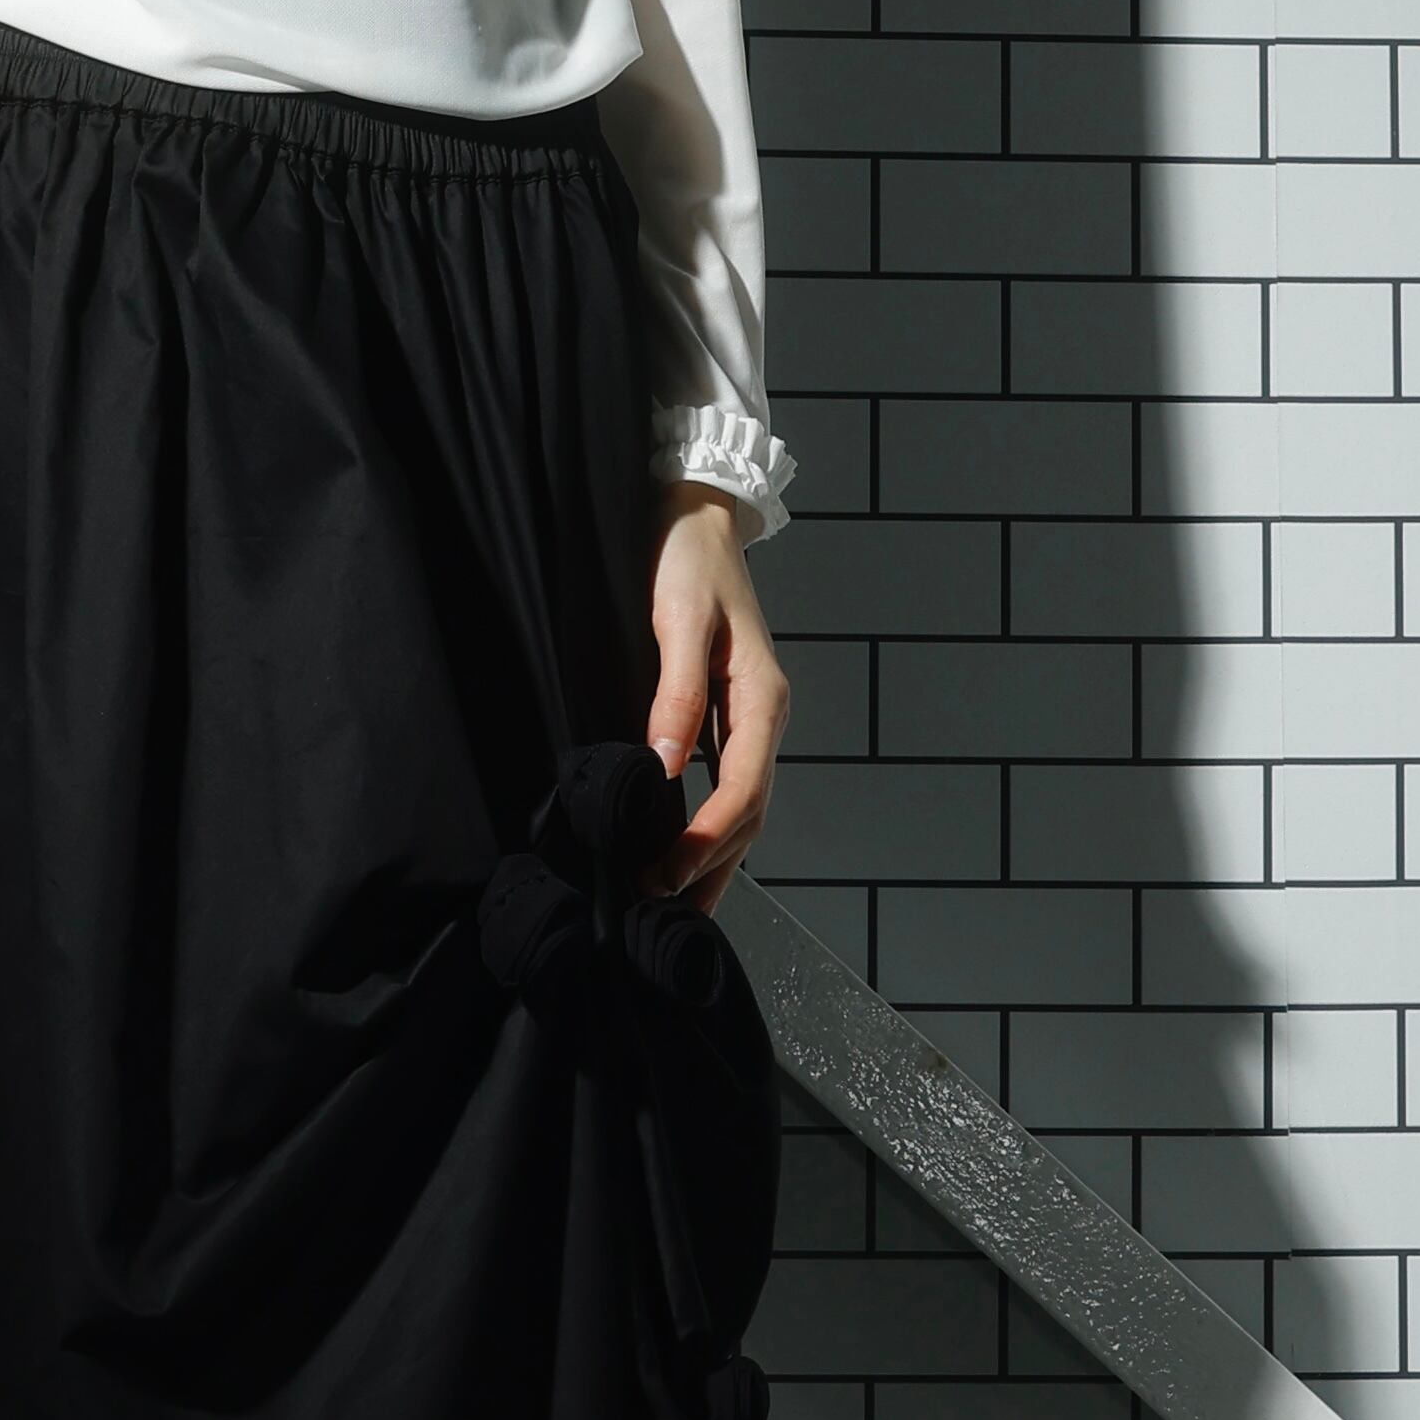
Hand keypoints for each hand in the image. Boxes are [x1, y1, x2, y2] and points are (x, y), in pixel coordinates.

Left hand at [636, 483, 787, 910]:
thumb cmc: (687, 558)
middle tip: (656, 907)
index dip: (706, 841)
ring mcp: (750, 717)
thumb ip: (677, 693)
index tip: (665, 875)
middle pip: (748, 813)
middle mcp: (764, 716)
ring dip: (713, 857)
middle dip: (709, 865)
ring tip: (676, 904)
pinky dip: (708, 824)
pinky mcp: (728, 711)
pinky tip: (684, 848)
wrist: (696, 511)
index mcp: (763, 699)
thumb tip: (664, 768)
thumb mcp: (680, 619)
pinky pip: (726, 783)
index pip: (742, 792)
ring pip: (742, 806)